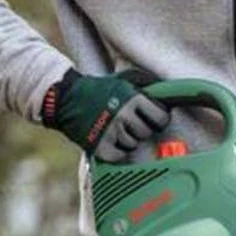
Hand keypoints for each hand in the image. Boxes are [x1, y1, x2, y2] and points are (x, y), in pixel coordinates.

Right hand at [42, 68, 169, 160]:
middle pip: (146, 133)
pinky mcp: (100, 147)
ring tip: (114, 129)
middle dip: (139, 129)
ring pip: (133, 145)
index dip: (158, 120)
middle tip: (127, 123)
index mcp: (132, 98)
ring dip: (126, 140)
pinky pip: (119, 156)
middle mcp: (123, 115)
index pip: (161, 118)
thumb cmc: (98, 89)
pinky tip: (108, 140)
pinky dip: (116, 151)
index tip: (152, 120)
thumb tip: (170, 93)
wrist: (66, 99)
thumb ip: (145, 86)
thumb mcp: (123, 80)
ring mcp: (112, 132)